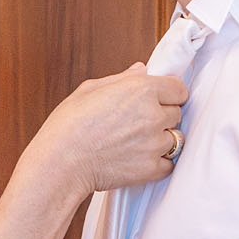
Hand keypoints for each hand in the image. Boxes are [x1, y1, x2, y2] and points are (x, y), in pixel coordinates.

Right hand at [28, 64, 186, 197]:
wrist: (60, 162)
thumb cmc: (67, 125)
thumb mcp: (90, 90)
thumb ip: (122, 79)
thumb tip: (141, 70)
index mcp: (141, 90)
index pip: (179, 89)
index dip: (168, 94)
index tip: (159, 99)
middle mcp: (153, 115)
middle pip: (177, 113)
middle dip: (162, 116)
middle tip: (138, 122)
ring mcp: (154, 143)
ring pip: (175, 139)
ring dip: (161, 140)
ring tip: (135, 142)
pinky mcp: (151, 168)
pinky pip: (168, 164)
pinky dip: (157, 163)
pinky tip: (137, 159)